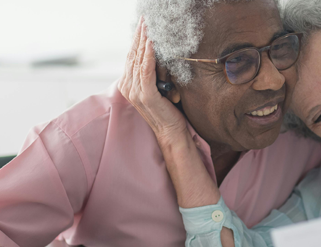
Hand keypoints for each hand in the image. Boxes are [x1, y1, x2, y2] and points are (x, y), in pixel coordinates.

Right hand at [118, 17, 189, 148]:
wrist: (171, 131)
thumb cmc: (167, 111)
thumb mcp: (158, 88)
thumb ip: (153, 74)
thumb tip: (156, 56)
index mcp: (128, 84)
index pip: (131, 57)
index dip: (136, 40)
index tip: (141, 25)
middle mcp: (128, 87)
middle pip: (132, 55)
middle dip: (138, 36)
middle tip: (144, 19)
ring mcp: (135, 91)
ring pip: (138, 60)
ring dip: (143, 41)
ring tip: (147, 26)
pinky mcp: (145, 95)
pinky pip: (146, 70)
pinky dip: (149, 55)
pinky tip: (151, 43)